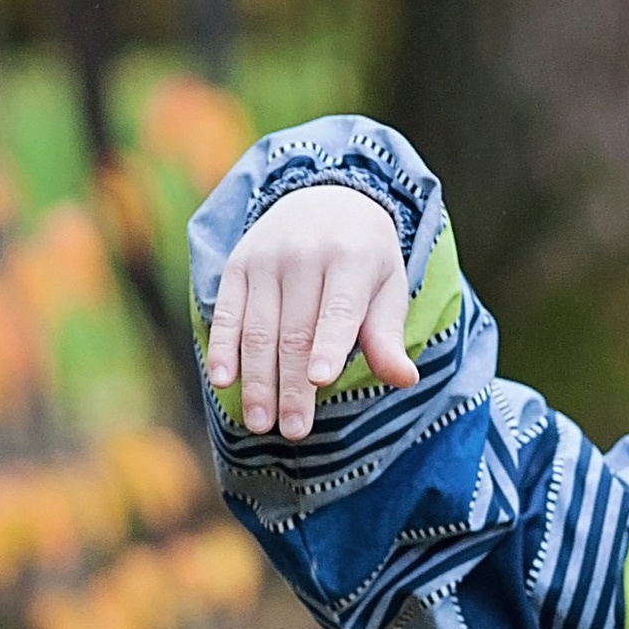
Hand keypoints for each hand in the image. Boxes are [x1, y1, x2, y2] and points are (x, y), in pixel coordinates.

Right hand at [205, 187, 415, 439]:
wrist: (323, 198)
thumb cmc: (364, 260)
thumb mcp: (386, 288)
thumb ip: (387, 336)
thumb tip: (406, 379)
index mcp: (352, 257)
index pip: (339, 310)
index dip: (329, 345)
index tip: (321, 380)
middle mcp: (305, 255)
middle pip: (296, 331)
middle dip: (292, 385)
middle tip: (294, 431)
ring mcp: (265, 259)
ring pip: (259, 329)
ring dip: (257, 379)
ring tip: (260, 422)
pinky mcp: (237, 266)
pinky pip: (226, 313)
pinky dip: (222, 348)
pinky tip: (222, 381)